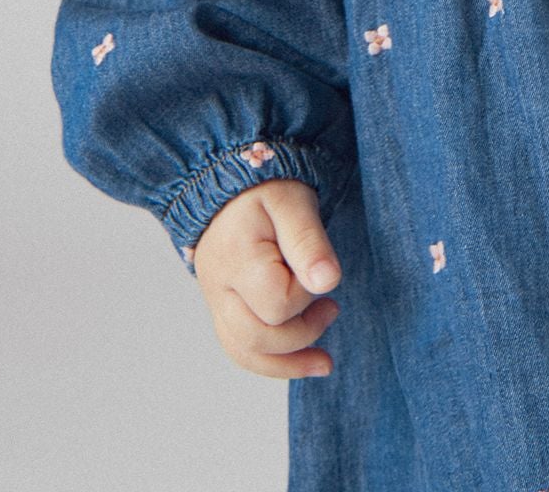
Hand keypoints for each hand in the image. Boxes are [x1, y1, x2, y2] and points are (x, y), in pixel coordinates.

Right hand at [191, 178, 342, 378]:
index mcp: (236, 257)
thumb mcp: (294, 203)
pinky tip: (302, 361)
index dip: (306, 295)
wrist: (233, 187)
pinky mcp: (221, 309)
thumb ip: (309, 242)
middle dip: (302, 333)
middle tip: (332, 308)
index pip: (276, 303)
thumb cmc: (267, 190)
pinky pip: (240, 349)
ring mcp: (215, 301)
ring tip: (324, 359)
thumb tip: (327, 283)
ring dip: (288, 361)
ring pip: (244, 352)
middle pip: (257, 338)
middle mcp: (218, 286)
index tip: (319, 269)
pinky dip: (271, 362)